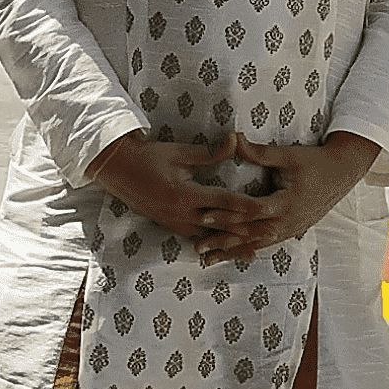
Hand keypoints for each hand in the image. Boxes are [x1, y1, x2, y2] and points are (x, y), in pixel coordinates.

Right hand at [89, 130, 272, 240]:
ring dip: (231, 242)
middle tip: (270, 233)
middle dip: (246, 230)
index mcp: (184, 194)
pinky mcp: (170, 226)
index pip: (223, 202)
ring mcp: (174, 223)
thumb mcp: (179, 152)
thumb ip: (210, 153)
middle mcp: (180, 213)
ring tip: (254, 249)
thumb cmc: (149, 157)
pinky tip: (225, 249)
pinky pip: (196, 238)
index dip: (245, 206)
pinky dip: (213, 243)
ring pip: (209, 237)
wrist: (118, 170)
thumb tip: (234, 139)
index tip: (265, 209)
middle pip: (220, 226)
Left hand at [195, 130, 381, 266]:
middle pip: (250, 235)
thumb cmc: (315, 161)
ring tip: (209, 260)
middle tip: (198, 246)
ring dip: (232, 251)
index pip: (251, 212)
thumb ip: (260, 152)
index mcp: (287, 202)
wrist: (343, 173)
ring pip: (257, 244)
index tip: (204, 215)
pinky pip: (267, 244)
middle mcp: (288, 221)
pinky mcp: (292, 230)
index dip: (227, 214)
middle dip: (223, 241)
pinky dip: (247, 250)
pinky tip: (233, 256)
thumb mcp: (288, 155)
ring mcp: (291, 228)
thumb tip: (234, 138)